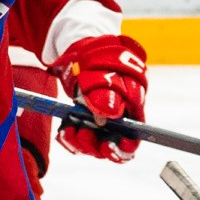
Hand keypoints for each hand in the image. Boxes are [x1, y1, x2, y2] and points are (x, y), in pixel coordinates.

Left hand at [53, 32, 146, 162]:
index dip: (125, 147)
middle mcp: (120, 118)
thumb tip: (108, 115)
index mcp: (133, 106)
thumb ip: (108, 91)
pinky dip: (71, 137)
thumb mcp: (103, 70)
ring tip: (70, 129)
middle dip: (98, 145)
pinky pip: (80, 139)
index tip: (109, 145)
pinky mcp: (86, 123)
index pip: (134, 137)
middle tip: (84, 133)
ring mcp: (102, 122)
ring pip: (95, 144)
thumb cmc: (100, 58)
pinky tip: (65, 130)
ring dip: (82, 141)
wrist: (82, 52)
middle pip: (114, 145)